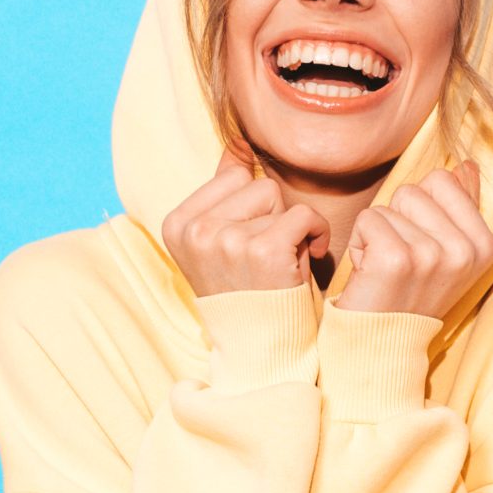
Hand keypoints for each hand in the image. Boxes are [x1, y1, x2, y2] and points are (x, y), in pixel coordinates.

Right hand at [162, 152, 330, 296]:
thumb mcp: (222, 241)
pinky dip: (315, 235)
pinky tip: (306, 261)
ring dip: (291, 229)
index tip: (250, 247)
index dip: (254, 209)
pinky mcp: (262, 251)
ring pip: (278, 199)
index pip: (233, 178)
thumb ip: (225, 192)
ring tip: (280, 265)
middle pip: (257, 186)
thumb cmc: (249, 293)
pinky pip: (303, 216)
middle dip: (272, 218)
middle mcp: (195, 230)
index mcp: (177, 224)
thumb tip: (239, 141)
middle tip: (267, 261)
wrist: (263, 351)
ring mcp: (226, 240)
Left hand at [340, 163, 492, 317]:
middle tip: (401, 262)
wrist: (383, 344)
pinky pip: (368, 219)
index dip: (421, 209)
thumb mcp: (447, 252)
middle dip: (398, 219)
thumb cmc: (409, 293)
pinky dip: (360, 243)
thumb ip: (459, 206)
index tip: (422, 248)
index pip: (442, 181)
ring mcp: (431, 255)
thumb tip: (467, 166)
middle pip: (413, 190)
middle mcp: (464, 251)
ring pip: (388, 206)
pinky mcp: (395, 260)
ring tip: (386, 270)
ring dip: (378, 234)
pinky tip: (370, 273)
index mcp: (483, 245)